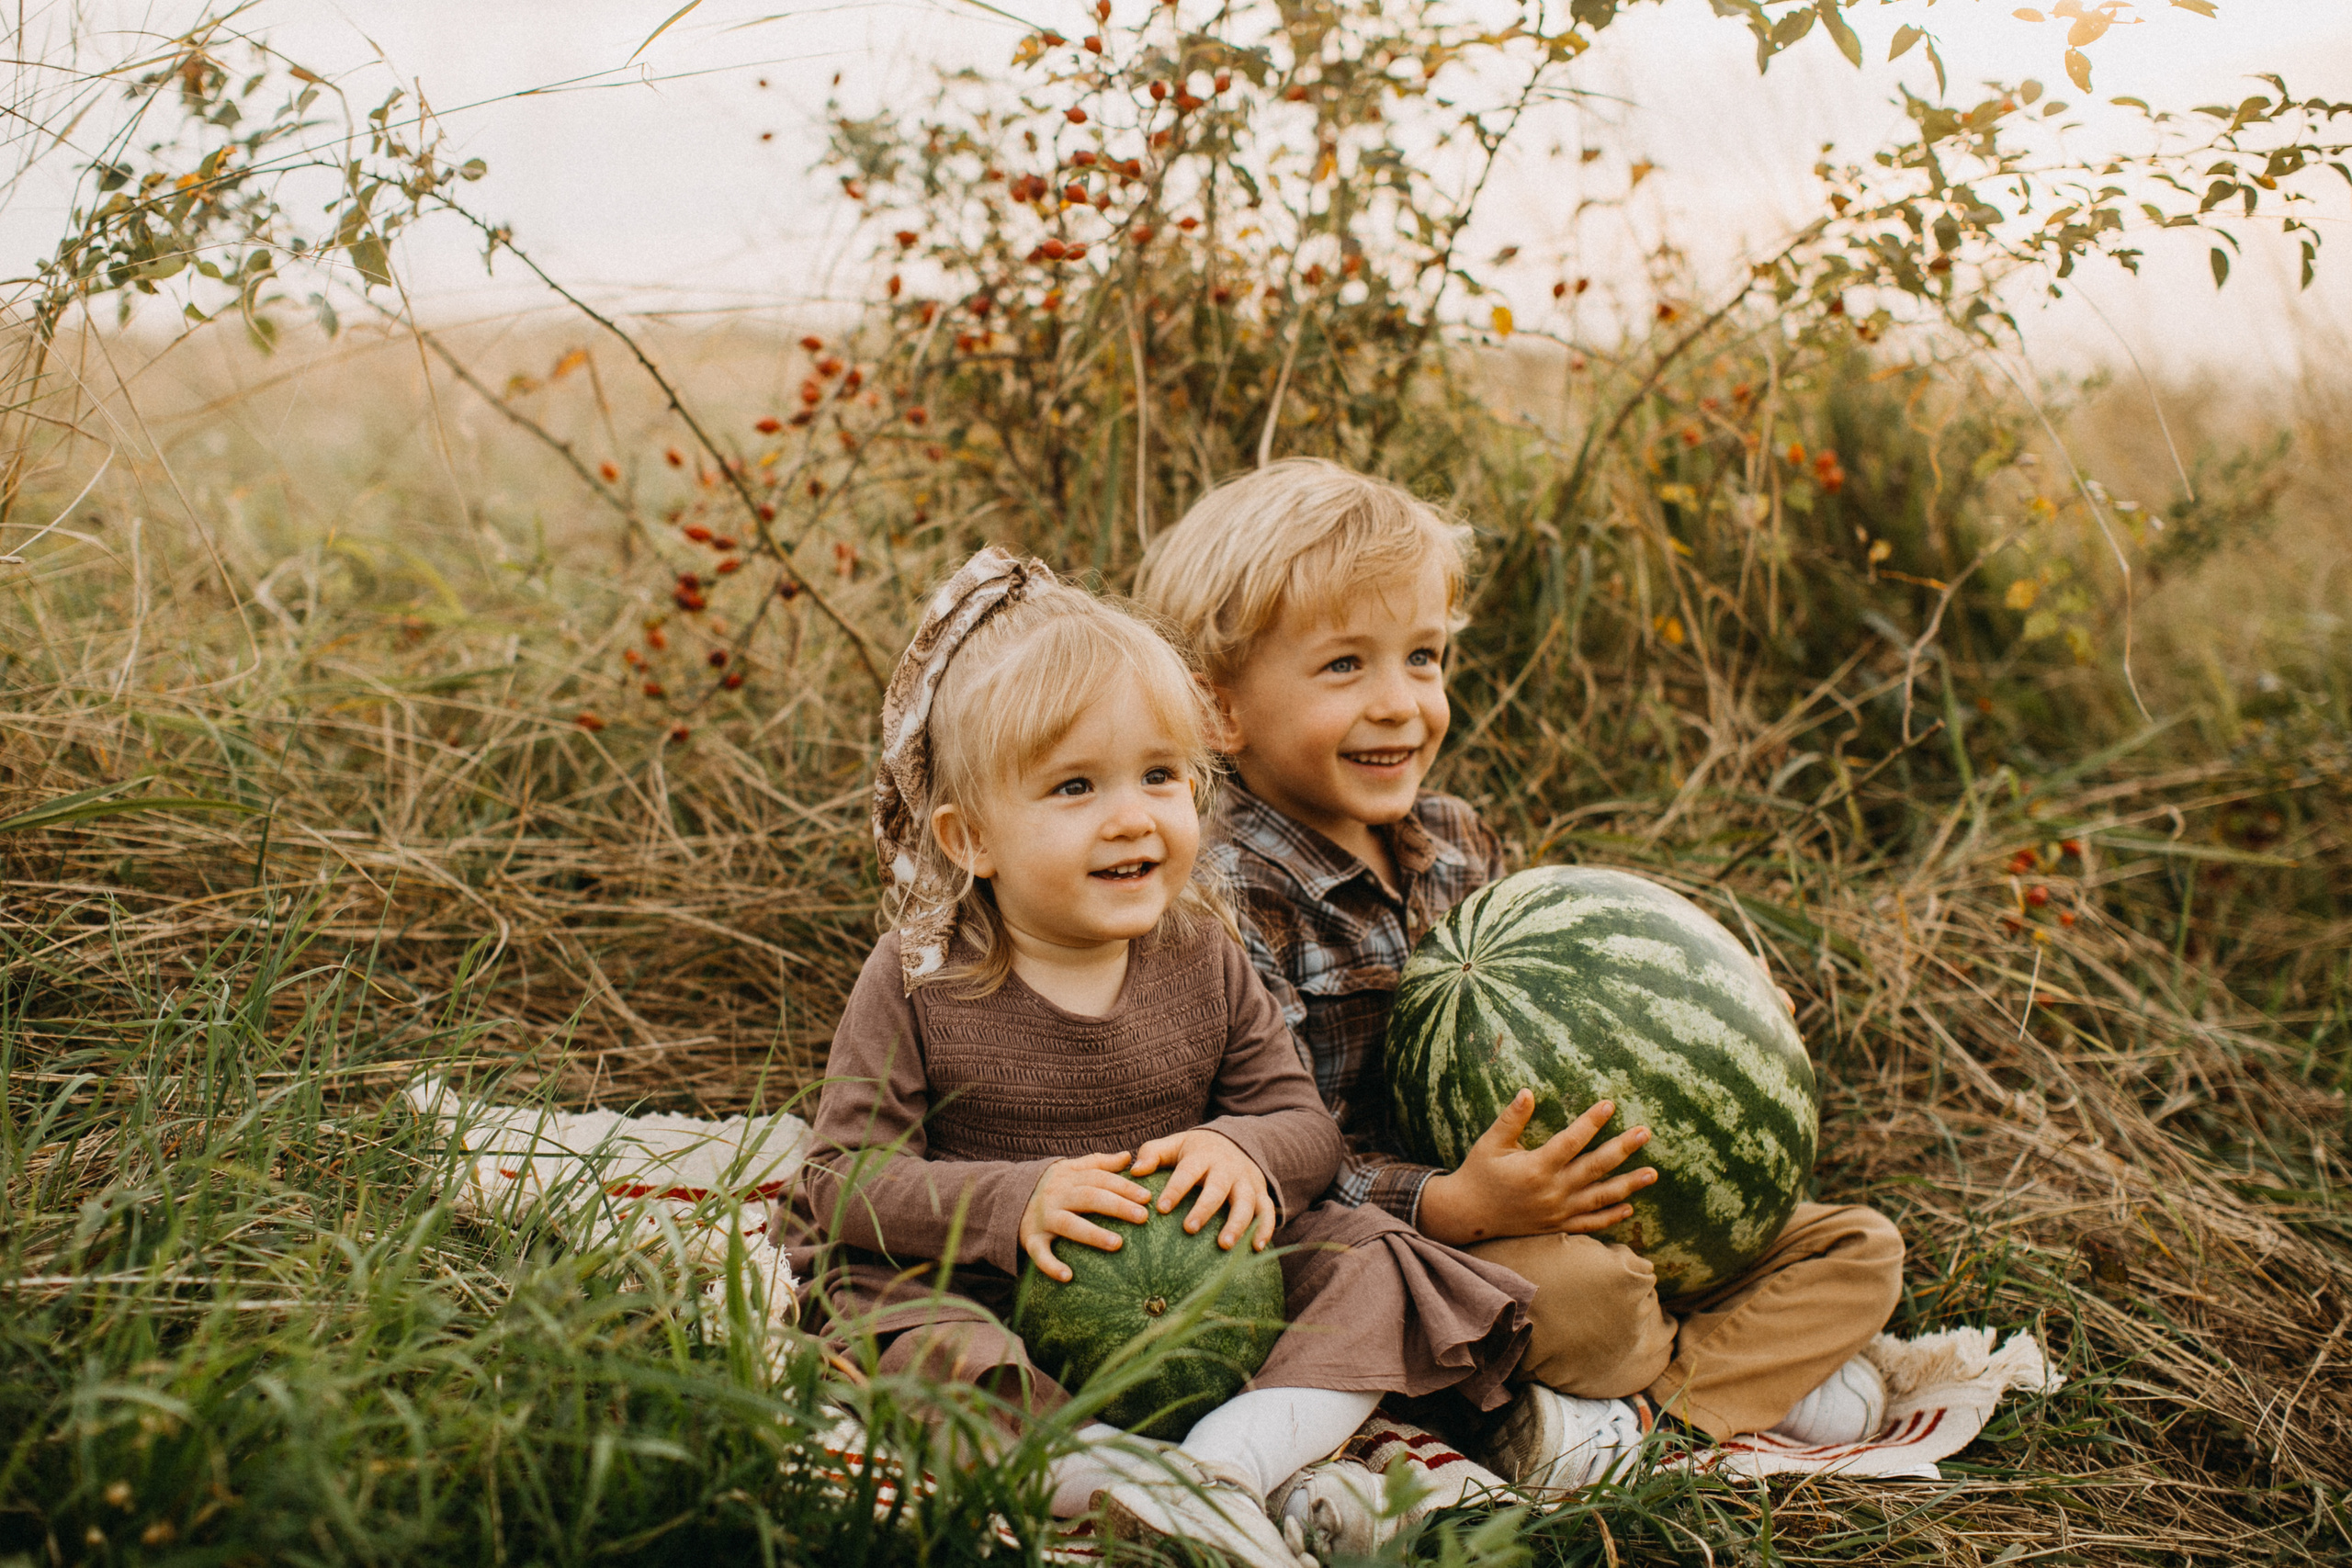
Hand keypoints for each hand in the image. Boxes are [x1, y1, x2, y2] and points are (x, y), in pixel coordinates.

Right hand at [1020, 1152, 1150, 1281]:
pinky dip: (1051, 1265)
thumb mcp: (1071, 1169)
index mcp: (1069, 1177)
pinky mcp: (1030, 1239)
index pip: (1100, 1178)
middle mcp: (1056, 1195)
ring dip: (1092, 1234)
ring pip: (1068, 1224)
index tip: (1147, 1196)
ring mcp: (1042, 1218)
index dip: (1124, 1186)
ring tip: (1118, 1244)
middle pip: (1089, 1197)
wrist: (1007, 1198)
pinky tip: (1068, 1276)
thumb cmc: (1052, 1186)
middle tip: (1143, 1217)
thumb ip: (1099, 1163)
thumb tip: (1129, 1156)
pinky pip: (1039, 1253)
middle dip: (1117, 1206)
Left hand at [1129, 1128, 1275, 1252]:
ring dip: (1237, 1223)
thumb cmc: (1195, 1151)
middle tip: (1189, 1229)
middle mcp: (1227, 1168)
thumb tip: (1135, 1171)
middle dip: (1205, 1208)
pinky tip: (1257, 1248)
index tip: (1161, 1208)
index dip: (1175, 1189)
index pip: (1188, 1172)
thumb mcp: (1174, 1145)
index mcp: (1202, 1156)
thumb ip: (1152, 1154)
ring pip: (1245, 1202)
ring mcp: (1246, 1181)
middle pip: (1218, 1188)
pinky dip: (1265, 1228)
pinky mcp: (1260, 1193)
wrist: (1234, 1141)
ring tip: (1224, 1245)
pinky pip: (1267, 1210)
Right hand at [1416, 1092, 1656, 1246]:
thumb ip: (1511, 1118)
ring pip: (1600, 1197)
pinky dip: (1610, 1217)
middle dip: (1622, 1149)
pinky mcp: (1556, 1226)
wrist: (1468, 1214)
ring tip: (1652, 1173)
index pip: (1571, 1140)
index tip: (1610, 1105)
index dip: (1592, 1122)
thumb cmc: (1479, 1172)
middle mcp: (1552, 1190)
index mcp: (1536, 1167)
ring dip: (1628, 1185)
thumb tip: (1528, 1092)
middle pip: (1595, 1167)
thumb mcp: (1491, 1142)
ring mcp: (1557, 1211)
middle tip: (1645, 1133)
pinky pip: (1589, 1223)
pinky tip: (1629, 1207)